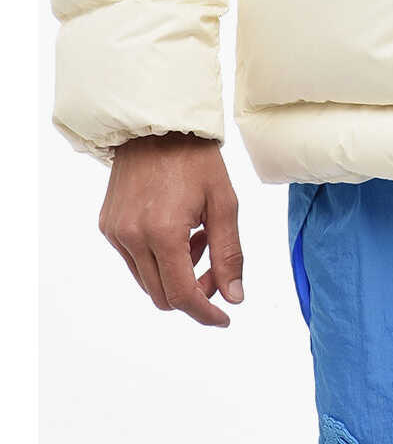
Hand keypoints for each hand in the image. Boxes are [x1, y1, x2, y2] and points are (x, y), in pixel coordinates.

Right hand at [99, 133, 244, 326]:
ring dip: (176, 275)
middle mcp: (131, 237)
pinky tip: (178, 232)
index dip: (205, 313)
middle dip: (194, 293)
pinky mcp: (108, 226)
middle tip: (217, 270)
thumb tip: (233, 297)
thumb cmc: (196, 159)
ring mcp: (115, 232)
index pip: (182, 294)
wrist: (157, 125)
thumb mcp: (224, 203)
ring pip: (147, 282)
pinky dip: (159, 260)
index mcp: (163, 232)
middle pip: (162, 295)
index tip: (224, 318)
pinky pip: (134, 261)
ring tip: (198, 240)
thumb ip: (229, 254)